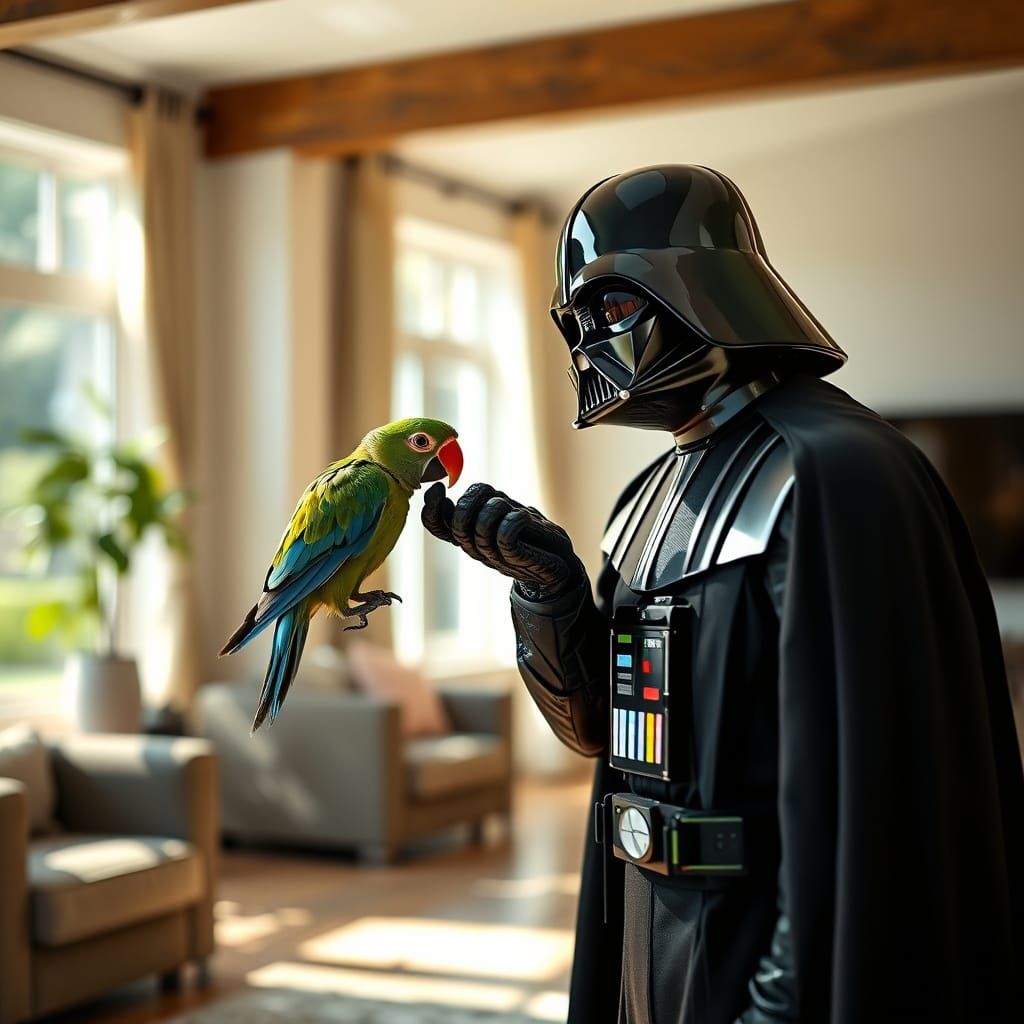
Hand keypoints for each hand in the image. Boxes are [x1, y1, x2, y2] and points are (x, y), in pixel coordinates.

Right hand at [422, 482, 585, 599]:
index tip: (439, 487)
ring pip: (483, 524)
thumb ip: (476, 504)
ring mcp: (495, 555)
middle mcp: (476, 547)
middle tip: (490, 498)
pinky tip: (522, 516)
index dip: (431, 508)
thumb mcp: (499, 515)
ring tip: (513, 510)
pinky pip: (505, 535)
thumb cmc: (527, 536)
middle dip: (471, 503)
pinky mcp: (517, 559)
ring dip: (498, 508)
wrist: (560, 567)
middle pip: (457, 524)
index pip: (436, 525)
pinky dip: (513, 520)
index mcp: (468, 536)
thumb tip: (445, 486)